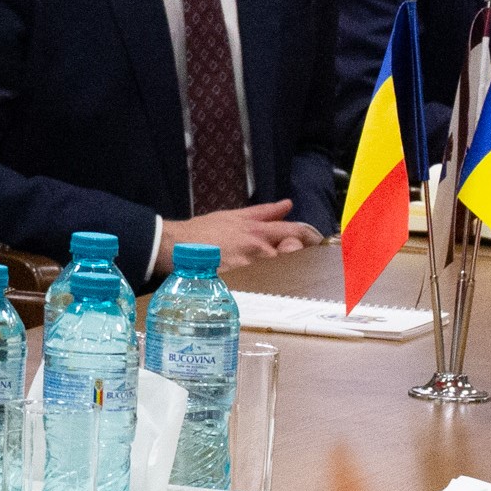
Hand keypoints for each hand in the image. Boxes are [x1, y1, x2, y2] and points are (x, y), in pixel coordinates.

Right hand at [157, 201, 320, 274]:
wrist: (175, 246)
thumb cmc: (202, 231)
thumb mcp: (233, 216)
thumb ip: (263, 212)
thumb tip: (287, 205)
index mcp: (257, 231)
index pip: (295, 232)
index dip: (310, 236)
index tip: (315, 241)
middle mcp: (258, 249)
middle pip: (292, 255)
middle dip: (296, 255)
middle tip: (291, 257)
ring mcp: (249, 267)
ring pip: (278, 271)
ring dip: (279, 271)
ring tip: (267, 272)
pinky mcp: (239, 282)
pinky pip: (260, 285)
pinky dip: (262, 284)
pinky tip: (254, 284)